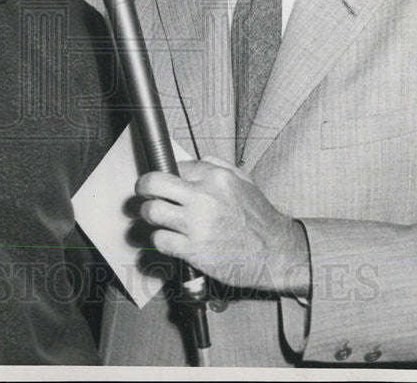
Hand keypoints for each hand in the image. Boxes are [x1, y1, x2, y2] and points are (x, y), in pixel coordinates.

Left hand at [135, 156, 309, 294]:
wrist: (273, 252)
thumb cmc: (258, 217)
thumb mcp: (243, 180)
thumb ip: (215, 166)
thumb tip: (187, 163)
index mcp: (216, 178)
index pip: (175, 167)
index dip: (166, 174)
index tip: (163, 181)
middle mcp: (204, 198)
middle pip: (154, 184)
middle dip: (143, 187)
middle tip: (143, 192)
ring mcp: (197, 225)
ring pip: (152, 212)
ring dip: (148, 214)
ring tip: (155, 216)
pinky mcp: (194, 250)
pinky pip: (160, 240)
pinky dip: (159, 238)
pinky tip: (168, 237)